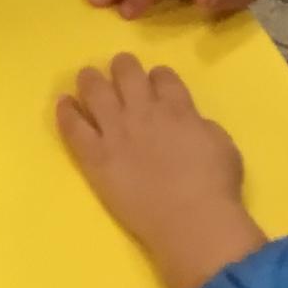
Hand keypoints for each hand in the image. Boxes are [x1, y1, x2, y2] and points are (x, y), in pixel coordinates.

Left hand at [58, 54, 267, 287]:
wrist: (192, 220)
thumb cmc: (216, 188)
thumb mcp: (222, 145)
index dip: (158, 75)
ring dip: (90, 79)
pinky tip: (64, 103)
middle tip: (119, 69)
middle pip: (126, 73)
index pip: (162, 76)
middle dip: (122, 66)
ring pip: (95, 90)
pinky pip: (74, 126)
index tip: (155, 80)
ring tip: (86, 76)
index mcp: (177, 108)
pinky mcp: (95, 155)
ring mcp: (115, 131)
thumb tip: (189, 121)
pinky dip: (67, 111)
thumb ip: (200, 125)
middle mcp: (142, 111)